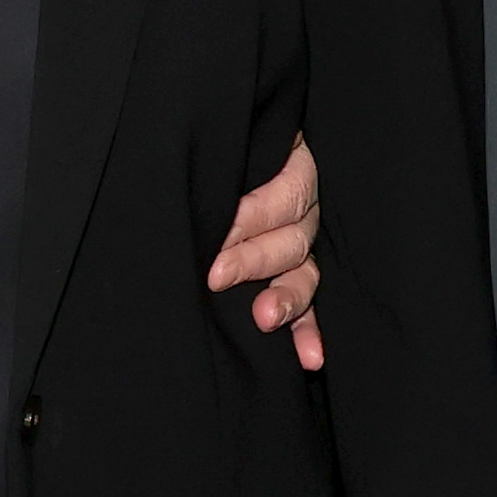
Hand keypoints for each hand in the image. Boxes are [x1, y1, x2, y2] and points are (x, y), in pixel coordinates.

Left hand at [207, 133, 325, 369]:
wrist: (212, 145)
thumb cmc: (210, 145)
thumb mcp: (222, 139)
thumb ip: (216, 153)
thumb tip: (186, 166)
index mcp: (291, 166)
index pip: (282, 195)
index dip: (251, 216)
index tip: (217, 232)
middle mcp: (302, 209)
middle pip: (292, 238)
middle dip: (253, 260)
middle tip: (216, 275)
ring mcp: (301, 244)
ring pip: (303, 274)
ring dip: (286, 299)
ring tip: (264, 318)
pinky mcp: (295, 276)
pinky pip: (308, 306)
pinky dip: (307, 332)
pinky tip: (309, 357)